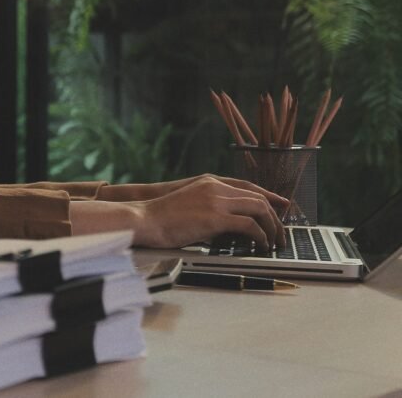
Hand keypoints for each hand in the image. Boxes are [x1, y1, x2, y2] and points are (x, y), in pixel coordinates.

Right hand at [138, 176, 284, 249]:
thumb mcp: (189, 203)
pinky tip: (261, 245)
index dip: (269, 195)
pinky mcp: (216, 218)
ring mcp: (217, 201)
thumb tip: (228, 223)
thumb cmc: (161, 217)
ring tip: (274, 241)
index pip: (248, 186)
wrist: (144, 219)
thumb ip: (210, 205)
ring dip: (271, 226)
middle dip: (275, 215)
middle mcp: (216, 188)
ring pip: (259, 209)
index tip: (282, 205)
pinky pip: (249, 225)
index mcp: (210, 182)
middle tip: (281, 232)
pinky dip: (260, 236)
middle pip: (258, 197)